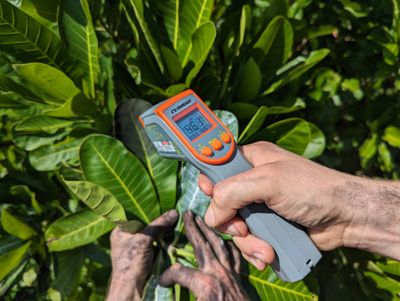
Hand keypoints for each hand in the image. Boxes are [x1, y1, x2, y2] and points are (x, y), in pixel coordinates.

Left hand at [106, 210, 177, 300]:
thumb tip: (174, 212)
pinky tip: (173, 236)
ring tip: (175, 224)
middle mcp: (127, 237)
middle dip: (158, 221)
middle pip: (146, 224)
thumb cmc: (131, 261)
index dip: (148, 209)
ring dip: (163, 231)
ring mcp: (136, 247)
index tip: (162, 204)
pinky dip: (164, 241)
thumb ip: (158, 224)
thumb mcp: (144, 238)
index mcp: (120, 231)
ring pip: (152, 234)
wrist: (131, 287)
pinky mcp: (145, 256)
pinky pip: (156, 244)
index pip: (135, 214)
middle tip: (172, 214)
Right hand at [159, 211, 248, 300]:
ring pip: (220, 245)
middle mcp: (217, 274)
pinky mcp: (239, 279)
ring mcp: (231, 274)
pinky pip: (235, 256)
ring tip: (203, 219)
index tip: (161, 283)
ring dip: (210, 231)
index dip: (166, 277)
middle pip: (202, 245)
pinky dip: (230, 245)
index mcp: (204, 285)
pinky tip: (226, 240)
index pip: (177, 273)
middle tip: (187, 213)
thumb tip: (161, 291)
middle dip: (193, 228)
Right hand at [199, 141, 399, 264]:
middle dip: (230, 222)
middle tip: (243, 228)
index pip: (217, 166)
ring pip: (234, 226)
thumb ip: (233, 192)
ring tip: (265, 249)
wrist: (344, 216)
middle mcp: (251, 182)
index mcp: (251, 160)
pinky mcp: (267, 226)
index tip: (208, 193)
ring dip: (247, 242)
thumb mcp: (268, 182)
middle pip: (221, 203)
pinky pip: (248, 240)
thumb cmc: (311, 188)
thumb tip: (211, 215)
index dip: (209, 180)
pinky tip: (268, 255)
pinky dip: (255, 250)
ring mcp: (259, 205)